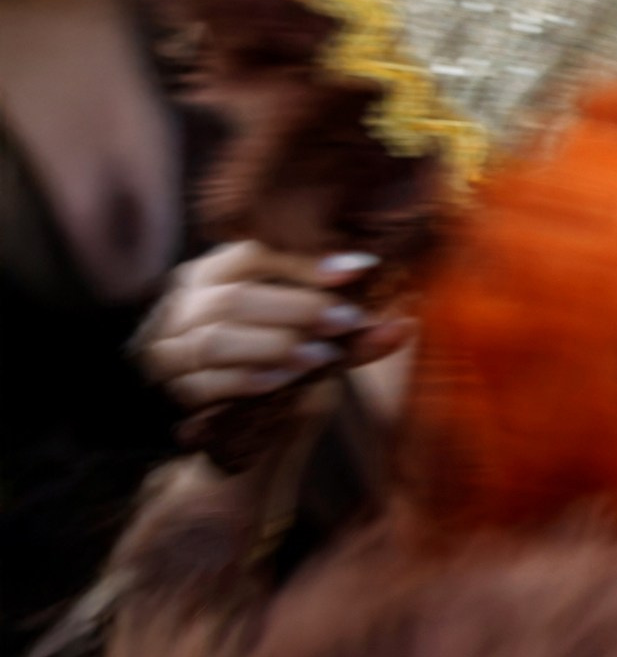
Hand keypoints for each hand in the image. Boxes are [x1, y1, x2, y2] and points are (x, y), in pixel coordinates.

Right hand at [135, 243, 411, 409]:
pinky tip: (283, 381)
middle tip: (348, 319)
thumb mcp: (305, 330)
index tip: (360, 268)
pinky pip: (204, 383)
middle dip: (297, 308)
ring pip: (216, 340)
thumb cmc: (271, 352)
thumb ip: (348, 330)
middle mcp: (188, 302)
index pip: (255, 252)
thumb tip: (404, 327)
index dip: (305, 260)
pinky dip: (248, 380)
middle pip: (235, 299)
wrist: (213, 404)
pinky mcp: (173, 387)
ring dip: (275, 346)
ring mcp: (172, 345)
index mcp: (218, 271)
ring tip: (322, 355)